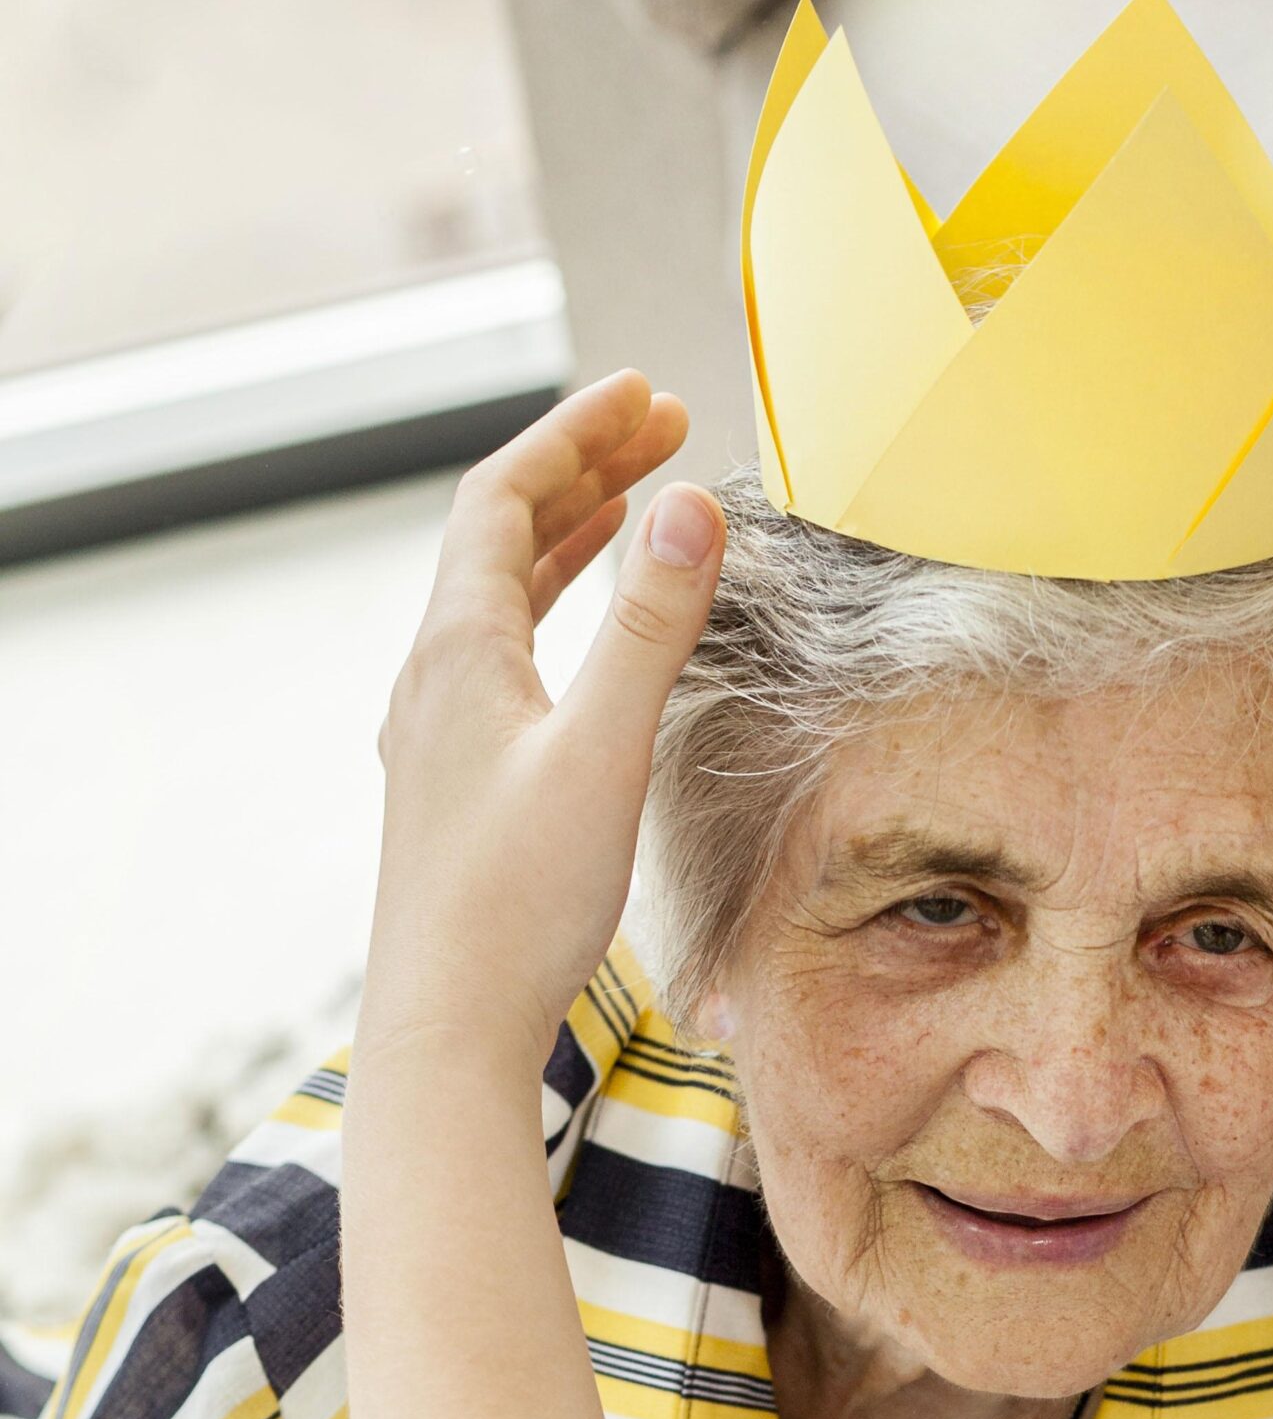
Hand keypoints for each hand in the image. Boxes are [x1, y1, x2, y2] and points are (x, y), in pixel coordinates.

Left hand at [362, 372, 724, 1077]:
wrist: (448, 1025)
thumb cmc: (519, 902)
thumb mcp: (603, 752)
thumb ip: (650, 628)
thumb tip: (691, 506)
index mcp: (459, 651)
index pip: (505, 496)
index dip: (574, 433)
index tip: (646, 393)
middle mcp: (435, 678)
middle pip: (502, 536)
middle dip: (583, 472)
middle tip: (662, 428)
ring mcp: (440, 732)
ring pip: (501, 600)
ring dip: (569, 542)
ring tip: (634, 511)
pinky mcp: (459, 784)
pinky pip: (504, 661)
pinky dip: (554, 615)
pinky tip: (585, 642)